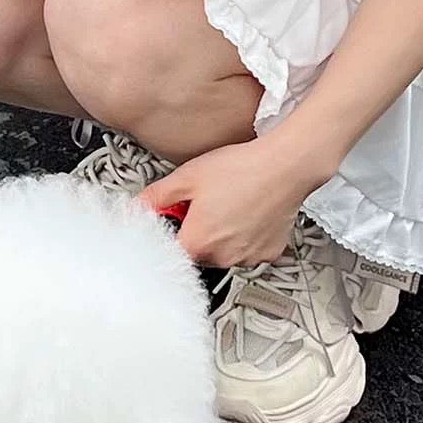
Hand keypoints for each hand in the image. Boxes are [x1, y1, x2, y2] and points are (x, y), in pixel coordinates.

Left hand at [139, 136, 328, 268]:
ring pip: (222, 253)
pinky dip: (243, 236)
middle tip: (202, 203)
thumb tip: (137, 207)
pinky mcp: (269, 252)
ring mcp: (248, 257)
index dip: (169, 232)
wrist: (285, 165)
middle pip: (196, 253)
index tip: (172, 219)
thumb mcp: (187, 176)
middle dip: (194, 232)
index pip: (170, 251)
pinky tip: (245, 212)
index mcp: (198, 242)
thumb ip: (156, 197)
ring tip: (227, 204)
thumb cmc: (241, 169)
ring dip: (219, 236)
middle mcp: (223, 256)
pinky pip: (247, 250)